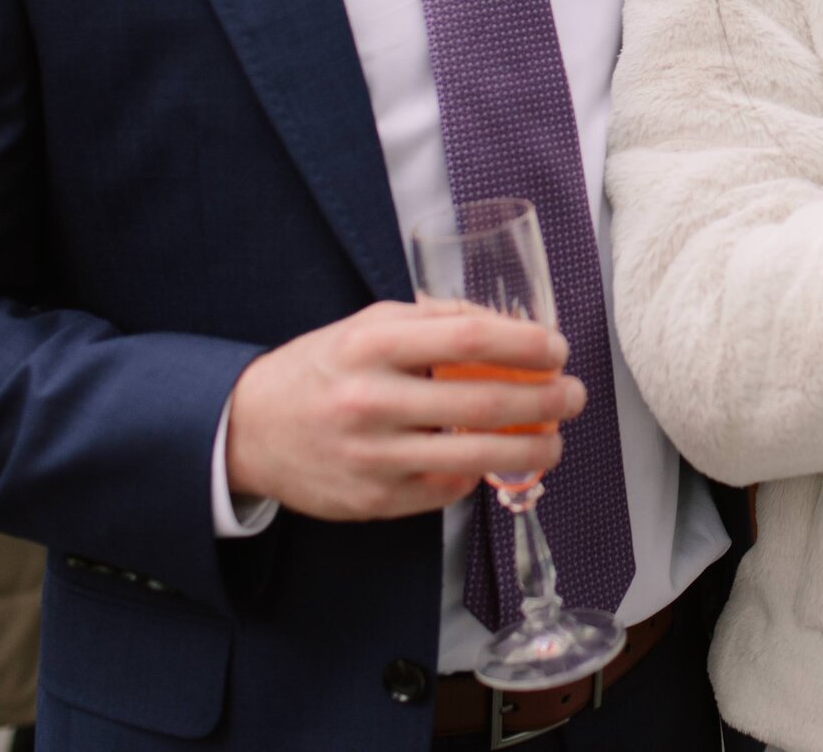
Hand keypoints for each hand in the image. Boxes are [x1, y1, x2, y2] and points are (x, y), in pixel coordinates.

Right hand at [223, 300, 585, 522]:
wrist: (249, 430)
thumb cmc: (323, 369)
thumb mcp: (368, 324)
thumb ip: (436, 321)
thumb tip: (510, 326)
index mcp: (371, 344)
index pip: (468, 338)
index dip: (525, 344)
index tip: (557, 348)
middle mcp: (371, 400)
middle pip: (483, 401)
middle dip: (546, 400)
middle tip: (574, 395)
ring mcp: (372, 457)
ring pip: (476, 456)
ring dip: (532, 449)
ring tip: (555, 439)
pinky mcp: (374, 501)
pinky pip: (448, 488)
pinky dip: (479, 473)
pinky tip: (491, 460)